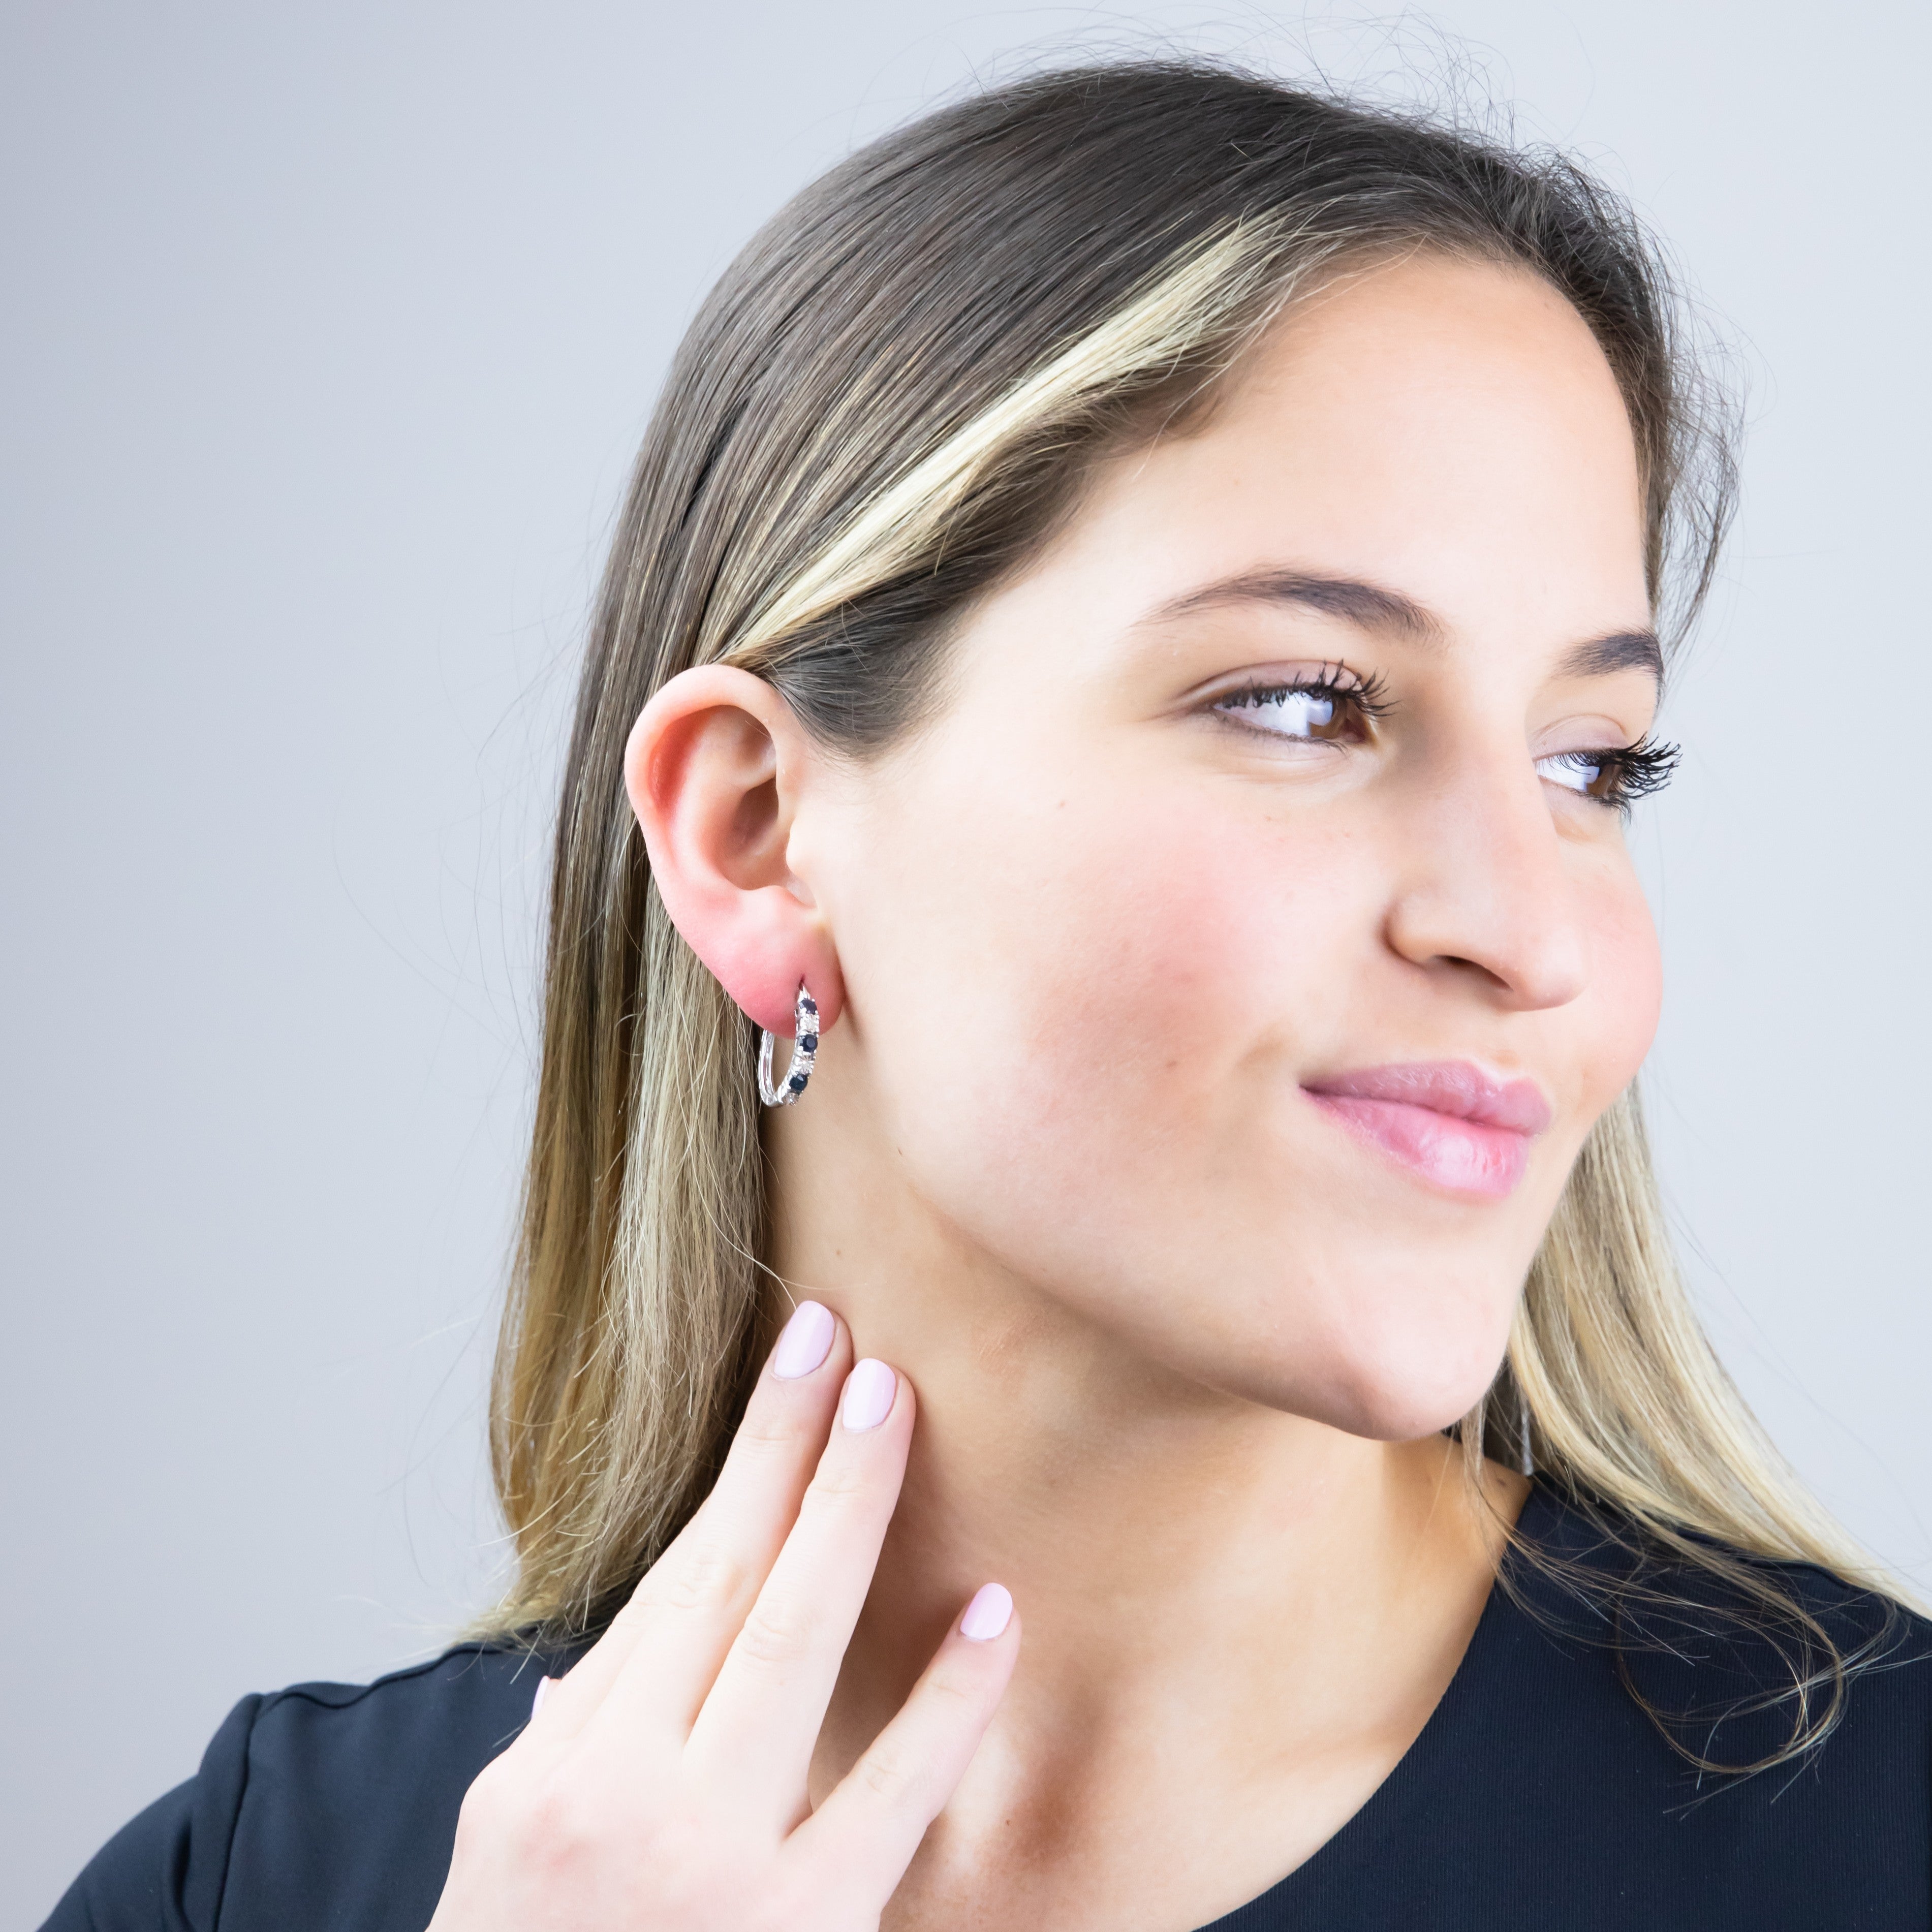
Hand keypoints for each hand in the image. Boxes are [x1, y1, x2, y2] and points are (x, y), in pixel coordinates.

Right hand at [429, 1301, 1018, 1930]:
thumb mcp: (507, 1859)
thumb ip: (571, 1743)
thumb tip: (602, 1662)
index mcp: (561, 1769)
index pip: (675, 1578)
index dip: (739, 1461)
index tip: (791, 1363)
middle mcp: (627, 1797)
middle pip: (726, 1579)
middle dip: (788, 1448)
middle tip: (845, 1342)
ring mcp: (716, 1867)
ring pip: (790, 1649)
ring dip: (847, 1517)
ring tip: (894, 1410)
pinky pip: (888, 1799)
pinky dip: (944, 1700)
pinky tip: (991, 1611)